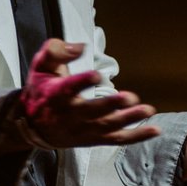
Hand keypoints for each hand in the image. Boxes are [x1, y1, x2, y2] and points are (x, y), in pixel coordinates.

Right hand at [17, 39, 160, 148]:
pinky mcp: (94, 138)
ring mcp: (84, 129)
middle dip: (111, 105)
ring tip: (148, 110)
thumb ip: (57, 51)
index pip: (69, 88)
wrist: (31, 126)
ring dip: (129, 119)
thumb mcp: (41, 66)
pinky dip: (136, 136)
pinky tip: (155, 129)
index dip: (82, 82)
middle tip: (130, 97)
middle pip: (92, 111)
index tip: (96, 75)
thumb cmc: (41, 90)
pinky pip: (116, 139)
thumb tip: (80, 47)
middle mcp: (70, 114)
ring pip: (107, 126)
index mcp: (56, 94)